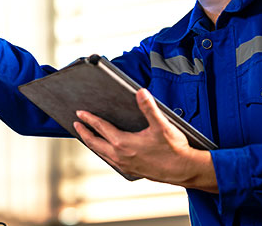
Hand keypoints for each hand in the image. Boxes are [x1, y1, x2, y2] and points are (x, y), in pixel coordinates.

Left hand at [73, 88, 217, 191]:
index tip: (79, 113)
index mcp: (123, 143)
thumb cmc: (174, 149)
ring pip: (102, 153)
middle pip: (95, 143)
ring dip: (93, 143)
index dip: (89, 119)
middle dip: (84, 133)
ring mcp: (125, 165)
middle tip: (76, 124)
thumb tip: (140, 92)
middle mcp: (120, 156)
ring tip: (88, 136)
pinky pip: (110, 160)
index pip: (101, 128)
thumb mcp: (162, 125)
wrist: (185, 171)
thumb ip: (149, 108)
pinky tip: (107, 150)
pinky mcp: (131, 171)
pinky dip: (103, 152)